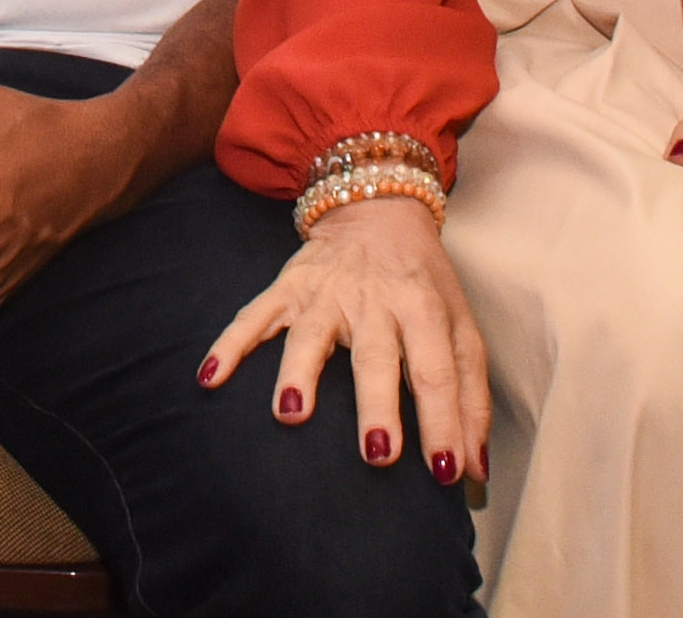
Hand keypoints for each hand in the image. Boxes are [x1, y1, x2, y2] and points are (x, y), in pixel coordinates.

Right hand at [199, 196, 482, 485]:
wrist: (378, 208)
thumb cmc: (424, 283)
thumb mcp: (462, 327)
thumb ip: (470, 396)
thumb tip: (472, 469)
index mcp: (424, 310)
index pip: (436, 371)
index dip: (443, 422)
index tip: (443, 472)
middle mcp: (375, 301)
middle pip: (376, 357)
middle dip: (376, 405)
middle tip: (377, 453)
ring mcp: (327, 293)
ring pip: (311, 334)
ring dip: (299, 372)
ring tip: (289, 414)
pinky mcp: (289, 287)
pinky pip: (255, 316)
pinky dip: (231, 344)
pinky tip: (211, 377)